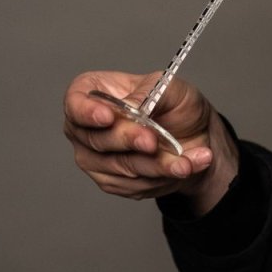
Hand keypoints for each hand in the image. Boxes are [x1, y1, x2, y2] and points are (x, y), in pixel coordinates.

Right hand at [63, 70, 237, 213]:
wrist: (197, 136)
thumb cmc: (177, 105)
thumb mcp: (172, 87)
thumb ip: (150, 92)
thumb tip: (130, 105)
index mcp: (94, 93)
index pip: (75, 102)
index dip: (86, 111)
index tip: (108, 117)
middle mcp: (86, 128)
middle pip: (97, 139)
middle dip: (129, 140)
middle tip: (152, 140)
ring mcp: (96, 158)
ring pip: (121, 165)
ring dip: (157, 164)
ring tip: (185, 160)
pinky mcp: (113, 182)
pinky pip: (135, 184)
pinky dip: (165, 175)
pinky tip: (187, 165)